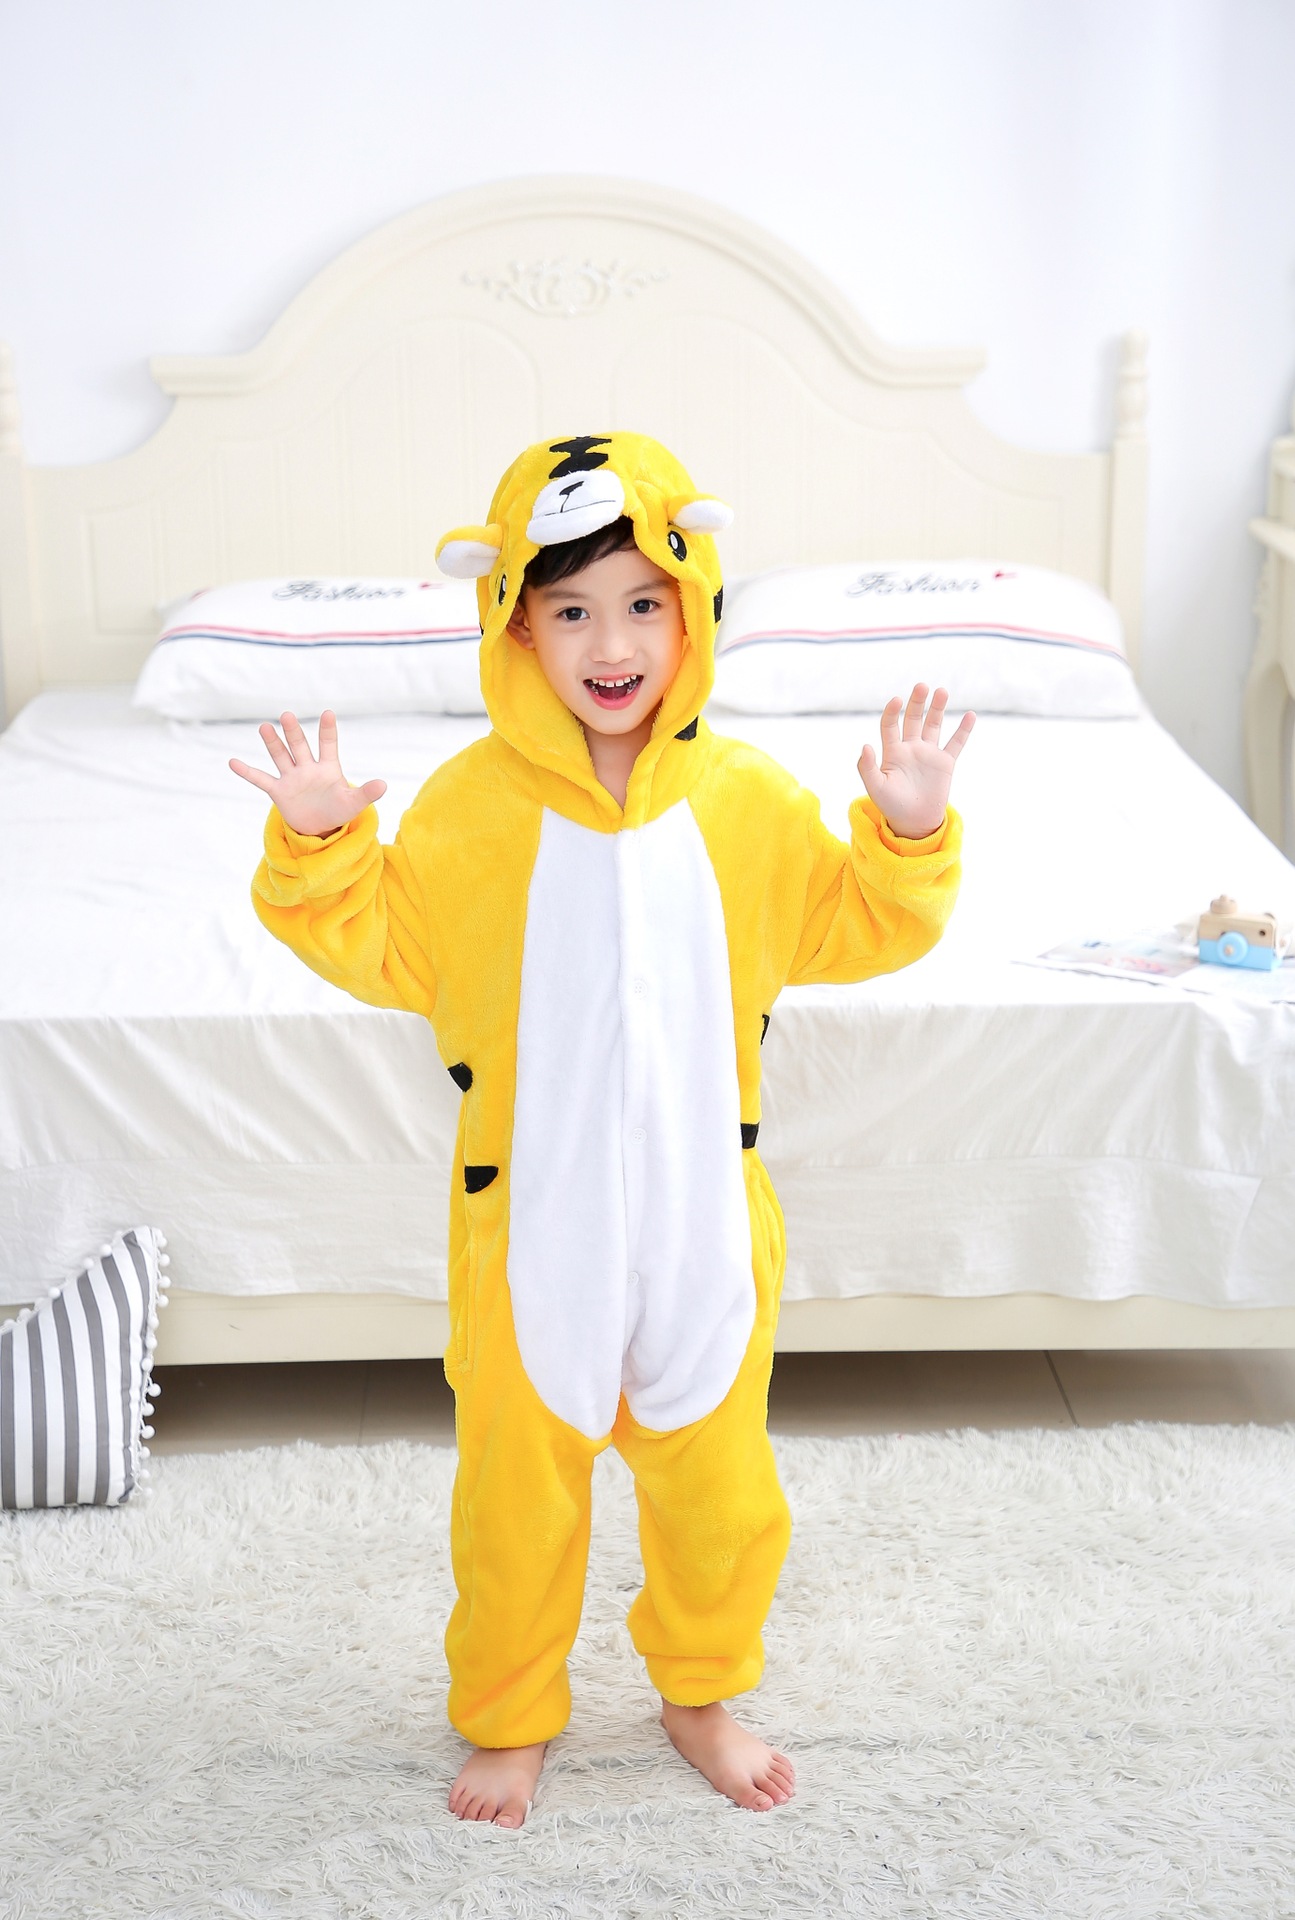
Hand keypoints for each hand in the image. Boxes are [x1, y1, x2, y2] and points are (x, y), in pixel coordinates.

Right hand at [229, 710, 386, 835]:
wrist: (321, 826)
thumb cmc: (339, 810)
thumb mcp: (354, 803)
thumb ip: (367, 793)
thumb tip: (384, 785)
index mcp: (328, 768)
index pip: (328, 744)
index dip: (328, 730)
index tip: (328, 713)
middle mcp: (308, 768)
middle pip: (300, 746)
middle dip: (294, 732)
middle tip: (288, 715)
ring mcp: (292, 778)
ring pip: (281, 756)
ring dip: (273, 743)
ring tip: (264, 727)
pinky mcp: (279, 791)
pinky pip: (260, 779)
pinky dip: (247, 772)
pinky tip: (232, 762)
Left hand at [857, 684, 974, 838]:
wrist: (914, 823)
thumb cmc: (892, 806)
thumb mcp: (876, 788)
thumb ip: (868, 768)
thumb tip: (865, 745)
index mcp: (892, 752)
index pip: (890, 725)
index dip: (892, 712)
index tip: (896, 700)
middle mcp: (910, 748)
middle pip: (913, 719)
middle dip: (917, 702)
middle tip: (922, 686)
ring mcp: (928, 754)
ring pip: (933, 725)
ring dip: (938, 708)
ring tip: (942, 691)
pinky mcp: (945, 763)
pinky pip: (955, 743)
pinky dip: (963, 730)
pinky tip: (970, 715)